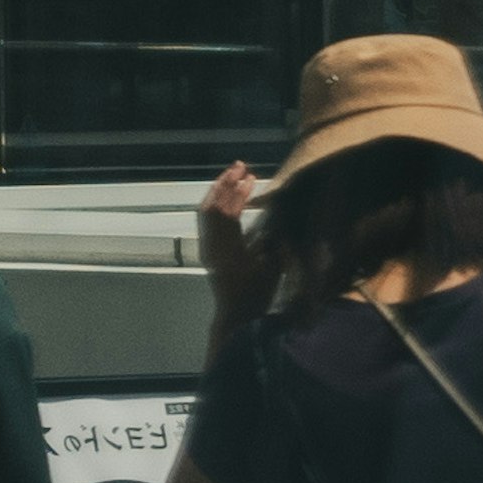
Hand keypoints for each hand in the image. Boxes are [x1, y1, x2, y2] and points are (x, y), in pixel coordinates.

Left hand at [197, 157, 273, 313]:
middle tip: (240, 166)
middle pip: (213, 206)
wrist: (236, 316)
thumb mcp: (272, 267)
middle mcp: (212, 246)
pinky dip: (215, 202)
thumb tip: (277, 211)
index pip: (229, 213)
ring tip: (233, 174)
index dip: (239, 192)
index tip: (251, 177)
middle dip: (226, 183)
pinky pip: (206, 219)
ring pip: (206, 210)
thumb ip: (273, 240)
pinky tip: (226, 193)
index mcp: (228, 251)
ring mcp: (207, 247)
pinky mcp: (207, 248)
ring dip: (219, 189)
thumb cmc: (258, 294)